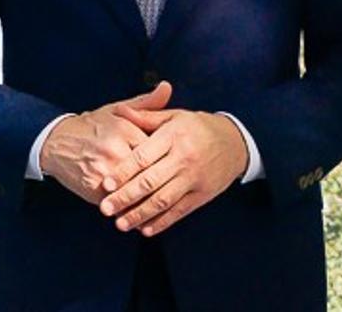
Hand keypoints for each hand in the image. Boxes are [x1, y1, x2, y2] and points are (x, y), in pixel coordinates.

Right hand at [38, 81, 171, 204]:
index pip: (157, 150)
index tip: (174, 166)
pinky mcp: (93, 188)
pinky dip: (128, 208)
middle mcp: (115, 150)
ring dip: (147, 200)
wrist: (55, 142)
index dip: (168, 159)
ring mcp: (103, 171)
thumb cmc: (91, 126)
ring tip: (158, 204)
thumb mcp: (116, 110)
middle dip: (161, 183)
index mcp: (124, 129)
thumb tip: (167, 87)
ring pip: (134, 191)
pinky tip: (137, 211)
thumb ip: (145, 104)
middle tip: (172, 188)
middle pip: (148, 173)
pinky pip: (118, 203)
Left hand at [98, 107, 248, 235]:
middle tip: (106, 209)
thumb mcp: (174, 115)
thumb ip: (146, 116)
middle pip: (150, 182)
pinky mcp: (202, 195)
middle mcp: (184, 158)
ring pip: (163, 200)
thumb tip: (121, 111)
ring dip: (140, 214)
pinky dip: (162, 222)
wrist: (235, 143)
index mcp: (174, 136)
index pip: (144, 157)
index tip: (106, 184)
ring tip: (121, 224)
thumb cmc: (198, 127)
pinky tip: (145, 230)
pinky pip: (179, 211)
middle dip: (126, 197)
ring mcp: (194, 179)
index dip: (123, 171)